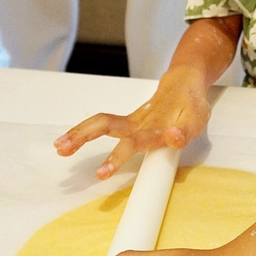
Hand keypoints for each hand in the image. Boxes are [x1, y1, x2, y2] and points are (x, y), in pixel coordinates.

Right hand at [54, 66, 211, 178]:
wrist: (183, 83)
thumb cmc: (190, 105)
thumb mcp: (196, 119)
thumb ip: (184, 132)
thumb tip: (172, 138)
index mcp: (154, 126)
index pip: (134, 142)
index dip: (118, 157)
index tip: (101, 172)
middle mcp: (138, 123)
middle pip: (106, 126)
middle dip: (84, 138)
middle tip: (64, 150)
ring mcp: (130, 121)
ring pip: (100, 123)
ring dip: (78, 133)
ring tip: (58, 147)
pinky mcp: (126, 122)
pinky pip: (101, 124)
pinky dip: (81, 132)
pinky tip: (65, 143)